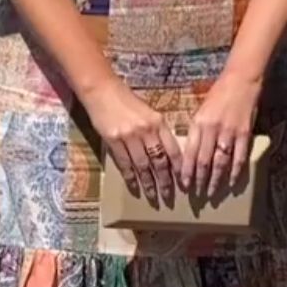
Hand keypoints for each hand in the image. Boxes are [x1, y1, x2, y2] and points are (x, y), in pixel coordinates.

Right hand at [84, 78, 180, 206]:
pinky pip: (124, 163)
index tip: (183, 182)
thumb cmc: (127, 101)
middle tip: (169, 196)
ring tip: (153, 196)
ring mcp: (129, 136)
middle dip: (165, 181)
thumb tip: (167, 154)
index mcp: (158, 122)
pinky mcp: (113, 140)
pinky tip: (134, 186)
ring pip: (142, 165)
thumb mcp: (149, 112)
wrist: (103, 91)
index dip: (178, 168)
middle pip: (159, 161)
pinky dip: (130, 177)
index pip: (173, 150)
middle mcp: (146, 130)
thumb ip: (158, 131)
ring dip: (148, 183)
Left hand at [180, 69, 262, 200]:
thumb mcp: (201, 111)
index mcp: (198, 123)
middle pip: (203, 161)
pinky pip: (238, 157)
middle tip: (197, 195)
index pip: (189, 153)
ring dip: (215, 180)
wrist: (241, 81)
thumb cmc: (218, 94)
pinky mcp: (244, 133)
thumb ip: (196, 131)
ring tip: (211, 192)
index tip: (183, 184)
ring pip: (220, 162)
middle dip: (199, 180)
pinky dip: (234, 172)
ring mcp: (229, 132)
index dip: (186, 171)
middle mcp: (212, 129)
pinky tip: (231, 182)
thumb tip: (190, 153)